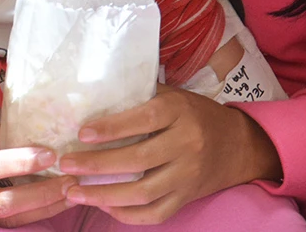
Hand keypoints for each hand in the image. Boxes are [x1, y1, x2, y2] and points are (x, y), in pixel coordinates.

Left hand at [58, 85, 282, 223]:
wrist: (239, 145)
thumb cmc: (195, 114)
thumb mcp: (173, 95)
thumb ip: (140, 94)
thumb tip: (93, 91)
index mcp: (179, 113)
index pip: (143, 120)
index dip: (111, 128)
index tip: (81, 134)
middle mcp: (186, 145)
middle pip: (138, 160)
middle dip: (97, 165)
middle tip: (66, 165)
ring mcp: (188, 176)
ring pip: (143, 192)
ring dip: (104, 195)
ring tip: (74, 192)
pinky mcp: (188, 198)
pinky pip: (155, 213)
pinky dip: (127, 215)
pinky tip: (103, 206)